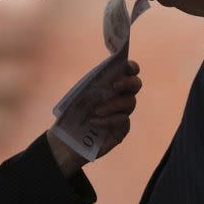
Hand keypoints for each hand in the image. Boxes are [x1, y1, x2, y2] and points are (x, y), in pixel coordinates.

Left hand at [47, 60, 141, 175]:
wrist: (67, 137)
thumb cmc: (73, 112)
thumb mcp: (79, 94)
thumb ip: (92, 83)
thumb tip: (101, 73)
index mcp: (112, 84)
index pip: (129, 71)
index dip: (131, 66)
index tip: (125, 66)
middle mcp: (121, 96)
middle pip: (136, 84)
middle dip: (128, 82)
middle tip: (114, 85)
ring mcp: (123, 113)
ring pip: (130, 102)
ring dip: (114, 104)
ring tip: (96, 110)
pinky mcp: (122, 129)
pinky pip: (123, 120)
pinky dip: (108, 119)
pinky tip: (94, 121)